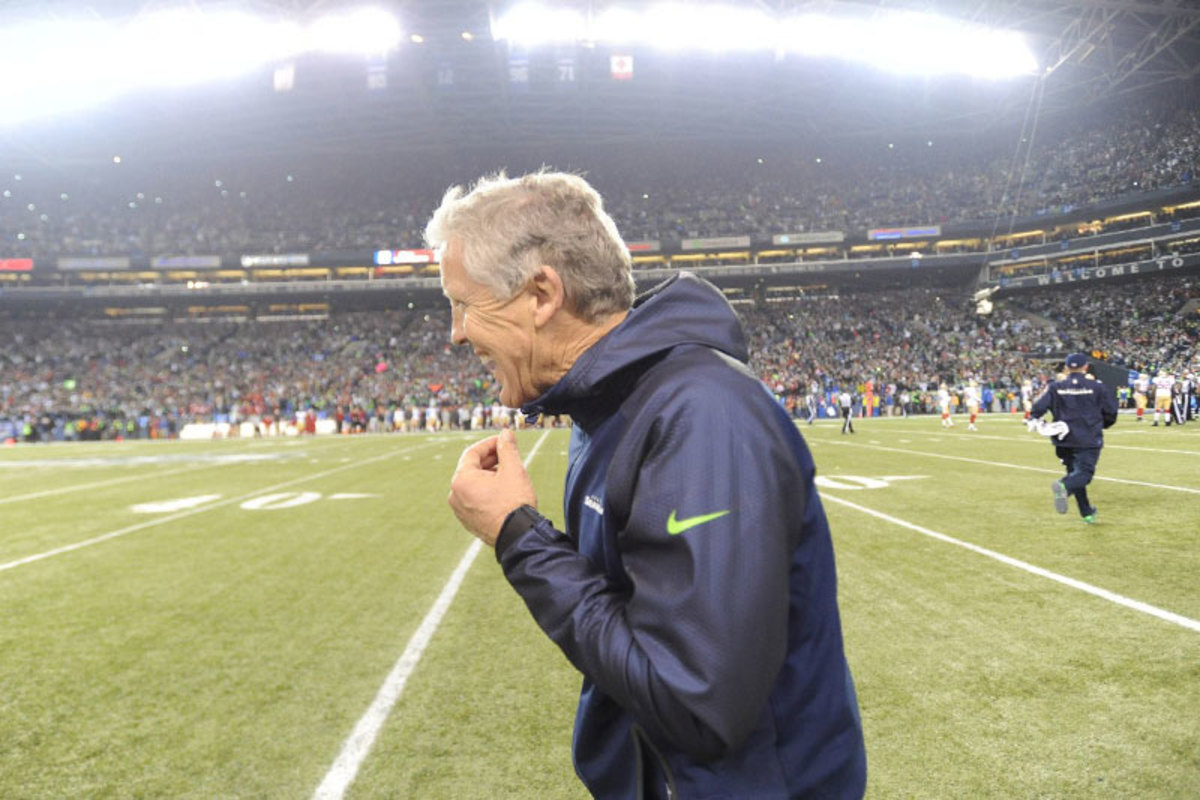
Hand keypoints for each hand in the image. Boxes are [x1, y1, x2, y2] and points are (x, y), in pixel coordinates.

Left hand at [448, 428, 536, 545]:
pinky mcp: (468, 521)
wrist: (517, 537)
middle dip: (490, 459)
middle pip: (471, 468)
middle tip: (508, 456)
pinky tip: (503, 491)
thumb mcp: (513, 470)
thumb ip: (507, 448)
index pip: (473, 452)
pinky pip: (474, 499)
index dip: (490, 444)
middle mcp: (455, 495)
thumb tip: (506, 433)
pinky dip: (486, 491)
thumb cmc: (514, 504)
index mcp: (462, 480)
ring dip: (489, 475)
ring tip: (508, 474)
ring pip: (473, 484)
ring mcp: (460, 510)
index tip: (504, 441)